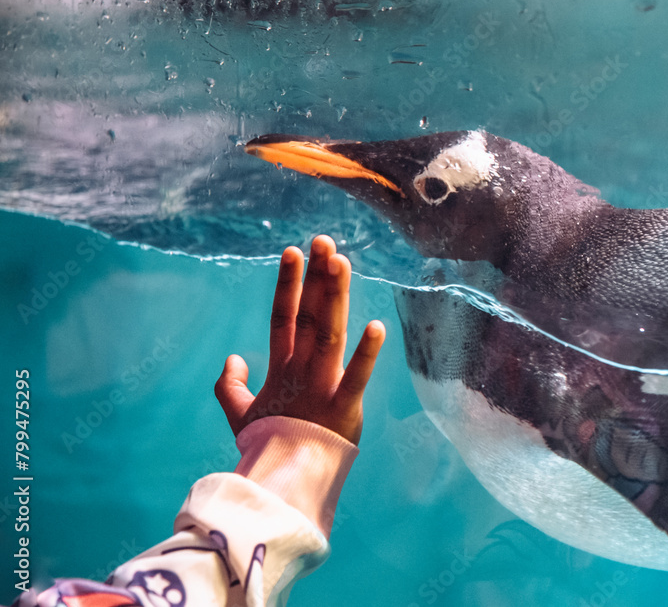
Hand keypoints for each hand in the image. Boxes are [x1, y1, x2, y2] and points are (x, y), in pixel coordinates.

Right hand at [214, 235, 385, 444]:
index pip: (283, 317)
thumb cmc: (267, 449)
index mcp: (281, 370)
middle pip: (309, 315)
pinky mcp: (344, 408)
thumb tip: (232, 359)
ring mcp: (321, 387)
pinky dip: (367, 353)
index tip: (293, 251)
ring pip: (329, 333)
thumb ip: (231, 386)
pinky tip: (376, 325)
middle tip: (324, 241)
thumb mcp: (240, 415)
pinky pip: (357, 377)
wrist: (279, 487)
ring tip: (340, 261)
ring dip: (335, 296)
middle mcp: (301, 371)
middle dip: (317, 277)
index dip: (288, 284)